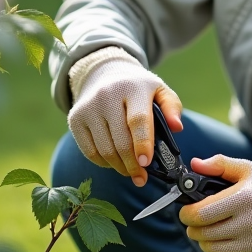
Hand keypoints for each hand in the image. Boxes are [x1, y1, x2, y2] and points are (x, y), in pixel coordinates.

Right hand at [67, 47, 183, 187]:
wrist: (104, 74)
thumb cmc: (137, 89)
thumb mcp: (158, 90)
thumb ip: (172, 107)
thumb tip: (177, 127)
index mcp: (133, 88)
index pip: (138, 120)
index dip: (142, 144)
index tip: (146, 163)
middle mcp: (107, 96)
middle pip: (120, 141)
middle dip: (133, 164)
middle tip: (142, 177)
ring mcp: (88, 108)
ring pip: (105, 150)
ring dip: (119, 167)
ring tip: (130, 171)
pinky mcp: (75, 119)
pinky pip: (90, 151)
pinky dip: (104, 163)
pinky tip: (114, 162)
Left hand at [179, 155, 251, 251]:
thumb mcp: (249, 170)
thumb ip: (220, 164)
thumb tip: (194, 164)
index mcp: (246, 198)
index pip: (201, 213)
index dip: (186, 213)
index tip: (186, 211)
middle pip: (203, 233)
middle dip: (193, 227)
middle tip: (196, 221)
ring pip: (211, 249)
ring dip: (204, 241)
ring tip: (210, 230)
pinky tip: (220, 244)